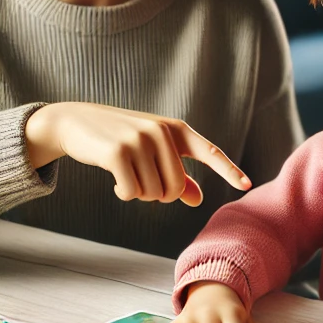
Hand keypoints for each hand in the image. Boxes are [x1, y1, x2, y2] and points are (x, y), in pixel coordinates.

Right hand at [25, 103, 250, 206]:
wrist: (76, 122)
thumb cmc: (119, 140)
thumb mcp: (151, 152)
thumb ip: (176, 174)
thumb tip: (198, 199)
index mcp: (176, 130)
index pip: (209, 152)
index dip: (229, 170)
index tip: (247, 185)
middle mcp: (161, 132)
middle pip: (175, 188)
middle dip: (159, 195)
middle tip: (142, 183)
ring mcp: (140, 140)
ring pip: (153, 193)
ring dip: (138, 193)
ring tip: (126, 174)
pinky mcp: (118, 152)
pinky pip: (132, 192)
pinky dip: (124, 193)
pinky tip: (115, 181)